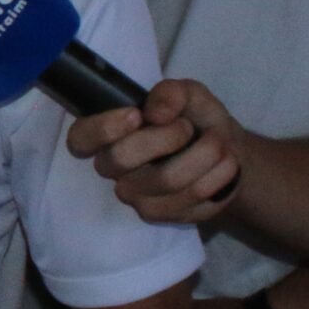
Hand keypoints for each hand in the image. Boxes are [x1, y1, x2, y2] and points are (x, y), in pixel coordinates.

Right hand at [66, 78, 242, 223]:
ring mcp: (135, 196)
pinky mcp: (161, 215)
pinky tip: (225, 165)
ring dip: (205, 154)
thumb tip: (156, 112)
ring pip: (166, 180)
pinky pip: (192, 197)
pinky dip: (219, 175)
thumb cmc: (196, 119)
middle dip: (166, 137)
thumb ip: (172, 92)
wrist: (228, 152)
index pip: (80, 139)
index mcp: (110, 136)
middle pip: (120, 159)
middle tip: (189, 128)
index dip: (102, 129)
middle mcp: (114, 170)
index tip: (137, 115)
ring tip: (219, 144)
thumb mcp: (189, 94)